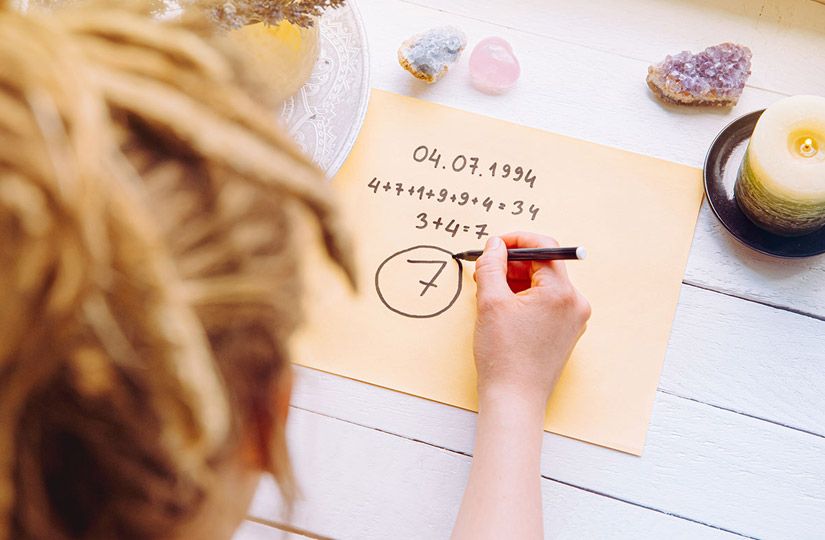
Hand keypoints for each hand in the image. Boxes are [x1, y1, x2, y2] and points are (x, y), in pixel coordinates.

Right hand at [472, 232, 590, 409]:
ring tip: (491, 292)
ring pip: (544, 285)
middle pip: (545, 266)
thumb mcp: (490, 302)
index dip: (516, 240)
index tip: (495, 245)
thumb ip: (492, 266)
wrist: (514, 399)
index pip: (544, 248)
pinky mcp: (566, 332)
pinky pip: (547, 303)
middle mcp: (574, 303)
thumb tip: (495, 245)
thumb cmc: (503, 356)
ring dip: (518, 281)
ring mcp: (573, 319)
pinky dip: (526, 299)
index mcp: (561, 292)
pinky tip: (504, 309)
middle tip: (486, 270)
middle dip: (514, 263)